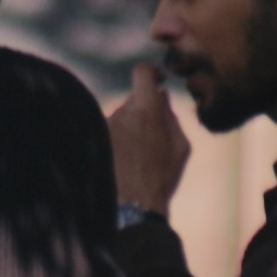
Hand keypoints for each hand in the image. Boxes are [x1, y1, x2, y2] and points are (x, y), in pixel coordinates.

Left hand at [110, 62, 190, 216]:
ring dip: (130, 127)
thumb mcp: (180, 145)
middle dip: (144, 109)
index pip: (142, 73)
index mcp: (147, 109)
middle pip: (133, 99)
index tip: (158, 80)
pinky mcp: (96, 138)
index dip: (151, 73)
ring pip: (121, 116)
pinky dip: (118, 139)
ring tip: (139, 156)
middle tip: (153, 134)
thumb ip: (171, 115)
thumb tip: (162, 96)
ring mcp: (106, 125)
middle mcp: (122, 112)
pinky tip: (124, 160)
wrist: (133, 203)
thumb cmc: (162, 175)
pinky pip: (110, 130)